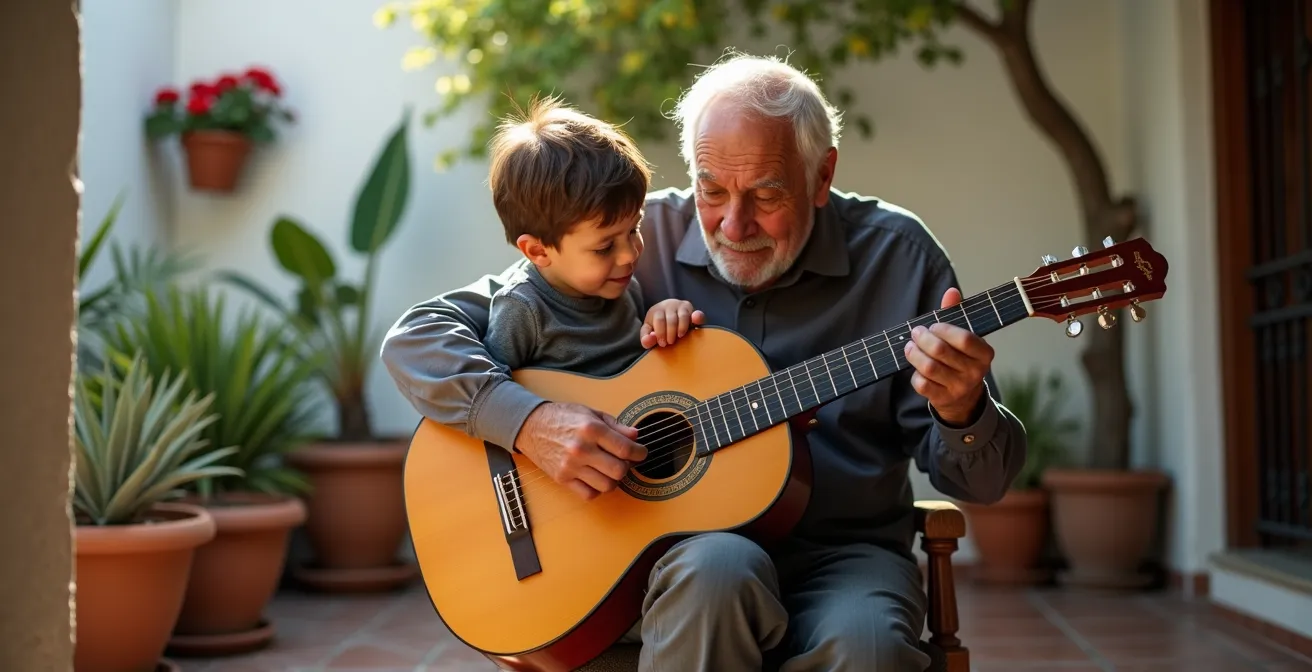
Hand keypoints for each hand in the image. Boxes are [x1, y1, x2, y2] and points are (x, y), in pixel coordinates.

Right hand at [514, 402, 647, 499]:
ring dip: (613, 480)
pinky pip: (589, 494)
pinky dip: (597, 489)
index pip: (625, 449)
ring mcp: (571, 466)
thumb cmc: (563, 417)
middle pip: (619, 470)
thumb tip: (635, 436)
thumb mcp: (591, 413)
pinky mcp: (562, 478)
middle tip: (624, 461)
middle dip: (627, 467)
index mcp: (591, 429)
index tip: (641, 453)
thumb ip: (616, 426)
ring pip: (606, 485)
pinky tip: (595, 477)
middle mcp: (581, 449)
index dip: (639, 453)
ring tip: (609, 469)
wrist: (531, 426)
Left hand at [640, 299, 704, 347]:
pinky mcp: (692, 310)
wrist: (669, 313)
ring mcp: (681, 306)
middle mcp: (669, 305)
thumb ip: (646, 338)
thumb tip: (647, 341)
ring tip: (679, 337)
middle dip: (670, 332)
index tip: (662, 343)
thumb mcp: (649, 331)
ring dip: (682, 328)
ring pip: (683, 316)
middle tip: (670, 342)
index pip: (659, 320)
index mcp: (656, 310)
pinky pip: (697, 313)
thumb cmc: (658, 326)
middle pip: (671, 319)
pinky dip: (697, 317)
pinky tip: (695, 322)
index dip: (661, 333)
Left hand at [902, 288, 993, 425]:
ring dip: (914, 354)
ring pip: (929, 368)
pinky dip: (915, 373)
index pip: (964, 338)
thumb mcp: (963, 338)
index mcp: (984, 354)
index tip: (933, 326)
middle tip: (916, 332)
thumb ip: (956, 314)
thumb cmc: (960, 358)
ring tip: (909, 346)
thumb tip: (951, 292)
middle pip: (941, 351)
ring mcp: (959, 388)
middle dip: (923, 338)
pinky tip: (916, 367)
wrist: (964, 398)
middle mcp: (975, 372)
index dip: (944, 329)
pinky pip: (922, 384)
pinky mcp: (943, 399)